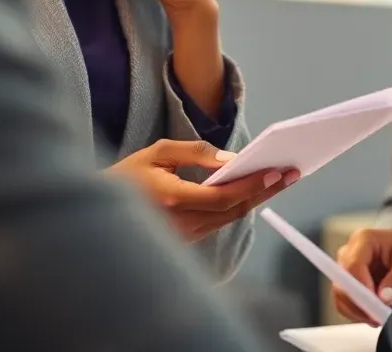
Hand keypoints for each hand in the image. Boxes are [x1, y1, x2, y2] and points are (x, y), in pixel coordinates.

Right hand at [107, 139, 299, 241]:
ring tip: (281, 177)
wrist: (99, 211)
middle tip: (292, 172)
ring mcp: (185, 235)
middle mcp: (182, 223)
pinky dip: (240, 204)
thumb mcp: (158, 152)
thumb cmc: (128, 175)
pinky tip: (256, 188)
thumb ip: (195, 153)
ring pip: (230, 218)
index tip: (276, 171)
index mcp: (173, 199)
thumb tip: (231, 159)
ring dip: (257, 197)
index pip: (223, 197)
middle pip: (234, 209)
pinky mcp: (186, 239)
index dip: (252, 185)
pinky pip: (219, 221)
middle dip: (266, 190)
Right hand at [333, 228, 391, 324]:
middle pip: (342, 283)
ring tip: (378, 317)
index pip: (353, 266)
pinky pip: (344, 301)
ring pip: (340, 295)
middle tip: (379, 317)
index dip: (362, 289)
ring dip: (357, 311)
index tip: (377, 305)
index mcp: (363, 239)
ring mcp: (344, 266)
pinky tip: (373, 314)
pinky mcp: (346, 280)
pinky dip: (356, 312)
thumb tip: (384, 298)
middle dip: (359, 305)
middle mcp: (348, 251)